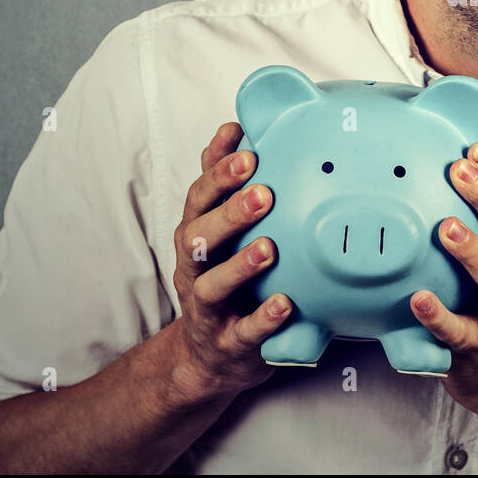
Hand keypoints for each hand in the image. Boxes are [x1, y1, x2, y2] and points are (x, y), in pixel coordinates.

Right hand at [169, 121, 291, 404]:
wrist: (212, 353)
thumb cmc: (227, 274)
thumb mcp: (221, 227)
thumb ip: (226, 182)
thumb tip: (236, 124)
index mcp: (197, 232)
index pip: (200, 196)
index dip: (218, 171)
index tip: (244, 146)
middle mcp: (194, 267)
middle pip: (199, 235)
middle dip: (229, 212)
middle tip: (262, 192)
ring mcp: (207, 307)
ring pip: (212, 284)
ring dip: (239, 265)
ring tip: (269, 248)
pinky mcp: (226, 344)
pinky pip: (243, 333)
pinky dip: (261, 320)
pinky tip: (283, 304)